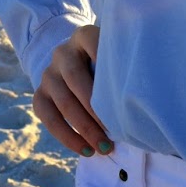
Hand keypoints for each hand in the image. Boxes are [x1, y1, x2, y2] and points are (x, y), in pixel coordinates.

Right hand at [32, 24, 113, 158]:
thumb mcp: (114, 55)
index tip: (122, 84)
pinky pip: (48, 117)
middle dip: (97, 108)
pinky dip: (67, 137)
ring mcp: (48, 73)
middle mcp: (62, 52)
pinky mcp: (38, 94)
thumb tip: (147, 93)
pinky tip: (86, 150)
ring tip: (105, 148)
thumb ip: (123, 65)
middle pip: (76, 79)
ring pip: (63, 102)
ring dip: (85, 128)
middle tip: (117, 131)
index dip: (106, 61)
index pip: (93, 43)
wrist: (73, 64)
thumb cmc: (107, 65)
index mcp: (83, 36)